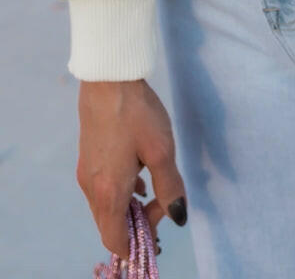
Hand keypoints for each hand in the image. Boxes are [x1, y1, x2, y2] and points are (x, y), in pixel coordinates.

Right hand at [77, 79, 186, 258]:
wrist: (109, 81)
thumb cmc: (136, 115)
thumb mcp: (161, 151)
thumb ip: (170, 186)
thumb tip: (178, 216)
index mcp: (109, 192)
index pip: (115, 240)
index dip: (137, 242)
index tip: (160, 223)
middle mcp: (92, 188)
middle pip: (110, 225)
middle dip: (136, 223)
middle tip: (163, 202)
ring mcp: (87, 173)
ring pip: (106, 207)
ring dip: (129, 206)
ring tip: (155, 188)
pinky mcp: (88, 158)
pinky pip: (103, 189)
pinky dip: (121, 191)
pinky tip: (139, 175)